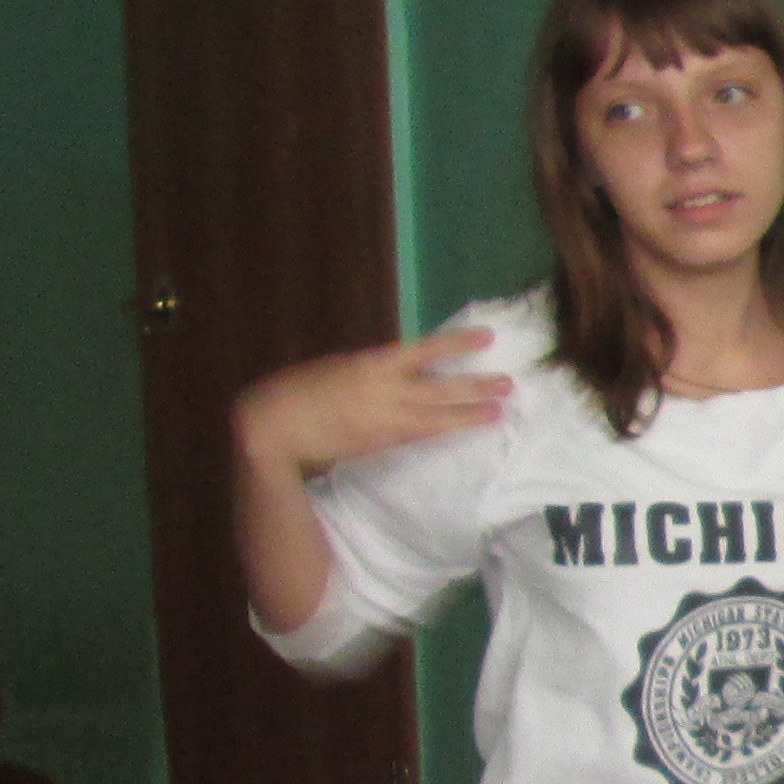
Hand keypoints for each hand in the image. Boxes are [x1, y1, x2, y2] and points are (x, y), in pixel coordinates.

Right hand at [233, 328, 502, 475]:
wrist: (274, 427)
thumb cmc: (300, 388)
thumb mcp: (340, 367)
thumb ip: (375, 370)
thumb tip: (404, 372)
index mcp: (371, 363)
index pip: (424, 350)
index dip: (457, 344)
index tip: (487, 338)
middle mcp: (384, 392)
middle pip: (441, 389)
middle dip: (476, 387)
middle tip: (510, 384)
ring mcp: (383, 422)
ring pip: (436, 419)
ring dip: (469, 415)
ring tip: (499, 413)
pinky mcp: (379, 445)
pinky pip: (419, 436)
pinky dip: (442, 431)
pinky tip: (461, 428)